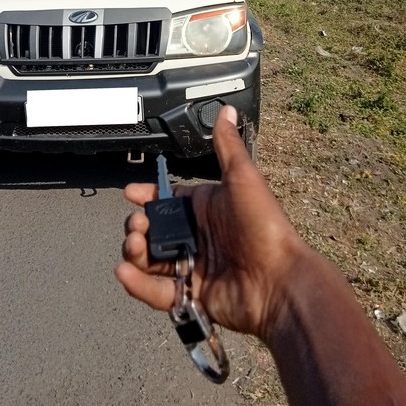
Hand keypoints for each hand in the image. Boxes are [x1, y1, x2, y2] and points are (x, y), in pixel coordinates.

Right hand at [115, 105, 306, 338]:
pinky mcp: (191, 296)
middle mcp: (198, 236)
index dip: (147, 196)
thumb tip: (227, 109)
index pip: (168, 199)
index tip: (131, 193)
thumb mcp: (243, 178)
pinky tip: (125, 273)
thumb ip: (227, 145)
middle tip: (136, 226)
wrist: (279, 282)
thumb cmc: (265, 227)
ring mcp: (193, 267)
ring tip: (134, 246)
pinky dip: (138, 284)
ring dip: (135, 252)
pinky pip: (157, 291)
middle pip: (155, 230)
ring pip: (151, 259)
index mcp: (207, 208)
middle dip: (138, 226)